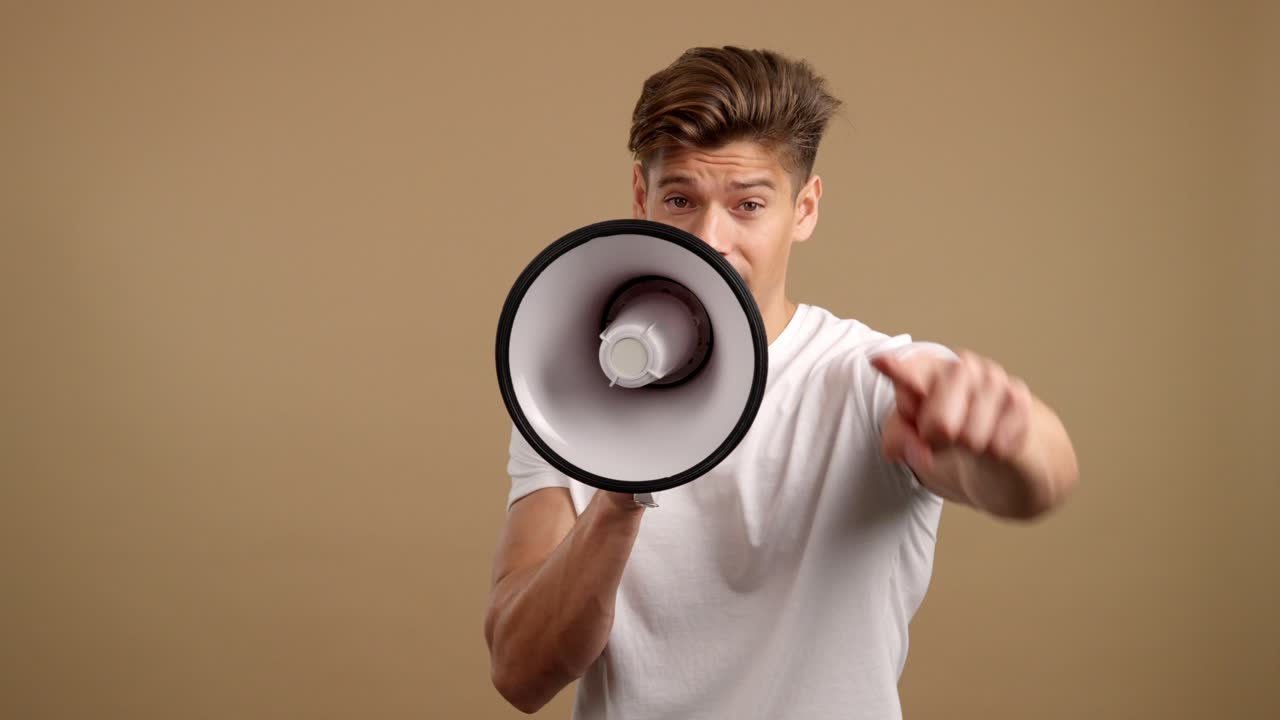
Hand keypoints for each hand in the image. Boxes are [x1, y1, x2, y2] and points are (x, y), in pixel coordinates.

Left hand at [869, 349, 1032, 473]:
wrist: (1000, 449)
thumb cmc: (948, 434)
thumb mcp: (912, 438)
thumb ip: (901, 440)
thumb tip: (919, 451)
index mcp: (927, 369)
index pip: (911, 371)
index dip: (898, 372)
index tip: (880, 363)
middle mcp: (961, 367)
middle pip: (939, 423)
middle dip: (937, 443)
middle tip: (939, 438)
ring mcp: (994, 381)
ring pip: (970, 438)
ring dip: (968, 449)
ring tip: (970, 438)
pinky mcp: (1021, 402)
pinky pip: (998, 445)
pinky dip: (993, 453)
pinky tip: (993, 441)